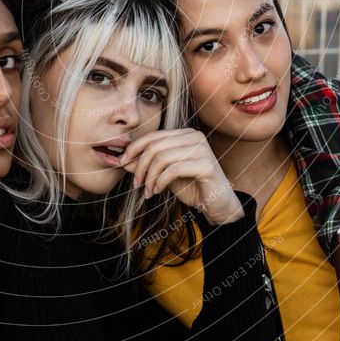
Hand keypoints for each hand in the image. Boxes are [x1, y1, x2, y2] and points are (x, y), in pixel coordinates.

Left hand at [122, 128, 243, 223]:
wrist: (218, 205)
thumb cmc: (192, 187)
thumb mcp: (164, 174)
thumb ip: (146, 165)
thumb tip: (123, 160)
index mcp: (185, 134)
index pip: (153, 136)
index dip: (134, 148)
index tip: (122, 163)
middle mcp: (194, 137)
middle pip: (155, 146)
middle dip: (140, 166)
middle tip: (136, 184)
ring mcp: (202, 149)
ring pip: (162, 157)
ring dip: (149, 177)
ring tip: (148, 191)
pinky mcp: (206, 165)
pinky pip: (174, 169)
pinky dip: (160, 181)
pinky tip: (157, 191)